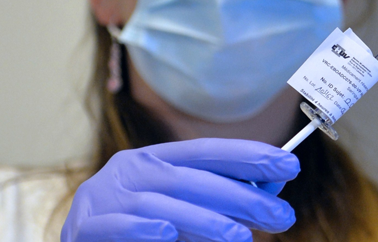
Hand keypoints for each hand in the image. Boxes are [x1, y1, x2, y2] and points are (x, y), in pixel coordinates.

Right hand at [61, 138, 299, 241]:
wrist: (81, 241)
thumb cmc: (136, 224)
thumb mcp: (179, 206)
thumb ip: (215, 200)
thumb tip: (268, 194)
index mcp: (156, 159)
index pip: (208, 151)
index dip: (248, 155)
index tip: (288, 165)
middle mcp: (133, 169)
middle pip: (193, 178)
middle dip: (241, 196)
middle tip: (280, 216)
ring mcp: (106, 196)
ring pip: (162, 204)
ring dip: (204, 221)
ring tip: (241, 238)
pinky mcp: (85, 226)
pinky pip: (117, 226)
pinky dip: (143, 230)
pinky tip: (168, 236)